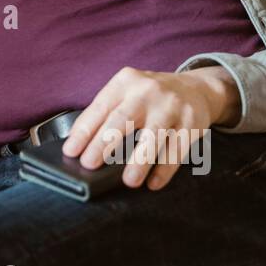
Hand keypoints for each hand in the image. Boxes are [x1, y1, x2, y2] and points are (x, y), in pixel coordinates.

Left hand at [61, 65, 239, 190]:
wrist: (195, 88)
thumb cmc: (149, 96)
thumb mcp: (126, 92)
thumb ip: (107, 113)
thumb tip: (81, 148)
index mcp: (124, 82)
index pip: (99, 108)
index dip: (84, 131)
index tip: (70, 152)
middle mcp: (147, 92)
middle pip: (123, 120)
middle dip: (104, 144)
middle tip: (89, 165)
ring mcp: (171, 106)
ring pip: (153, 136)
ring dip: (140, 161)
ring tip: (128, 181)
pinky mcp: (192, 123)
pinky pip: (177, 149)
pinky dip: (165, 169)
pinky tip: (154, 183)